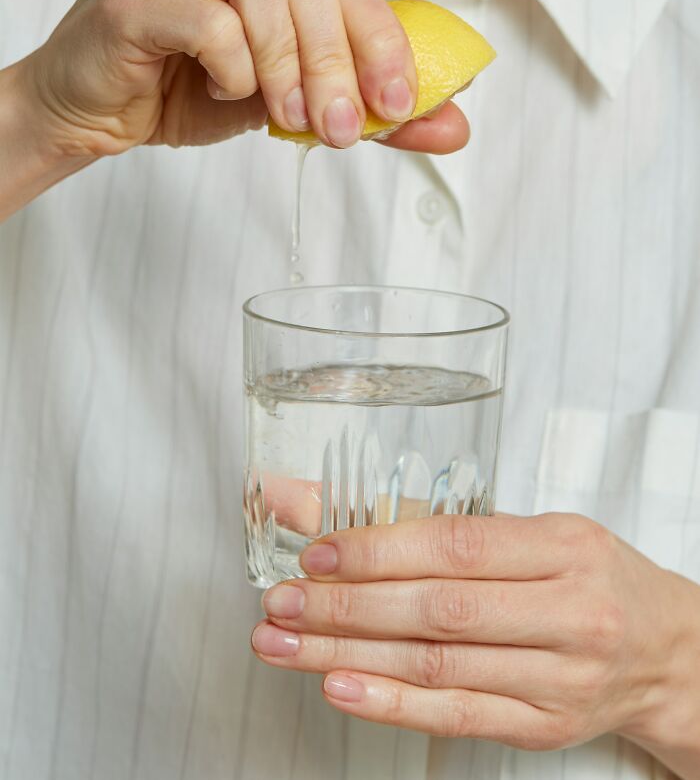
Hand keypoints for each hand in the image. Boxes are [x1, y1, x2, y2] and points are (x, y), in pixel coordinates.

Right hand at [16, 0, 467, 158]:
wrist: (93, 108)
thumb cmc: (190, 89)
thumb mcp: (292, 97)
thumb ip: (365, 105)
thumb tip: (453, 127)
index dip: (380, 37)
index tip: (399, 102)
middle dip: (335, 58)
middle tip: (342, 128)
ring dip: (286, 59)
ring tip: (286, 117)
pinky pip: (204, 17)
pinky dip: (231, 65)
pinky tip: (221, 90)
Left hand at [252, 513, 699, 760]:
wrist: (664, 650)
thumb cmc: (585, 576)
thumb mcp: (526, 529)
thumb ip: (420, 516)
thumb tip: (307, 497)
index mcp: (563, 545)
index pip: (458, 546)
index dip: (380, 549)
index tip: (316, 553)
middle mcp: (569, 611)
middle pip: (440, 610)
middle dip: (347, 607)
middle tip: (280, 604)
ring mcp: (560, 677)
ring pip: (438, 665)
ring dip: (349, 656)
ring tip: (286, 645)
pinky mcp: (544, 727)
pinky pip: (458, 715)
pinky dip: (392, 704)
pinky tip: (341, 688)